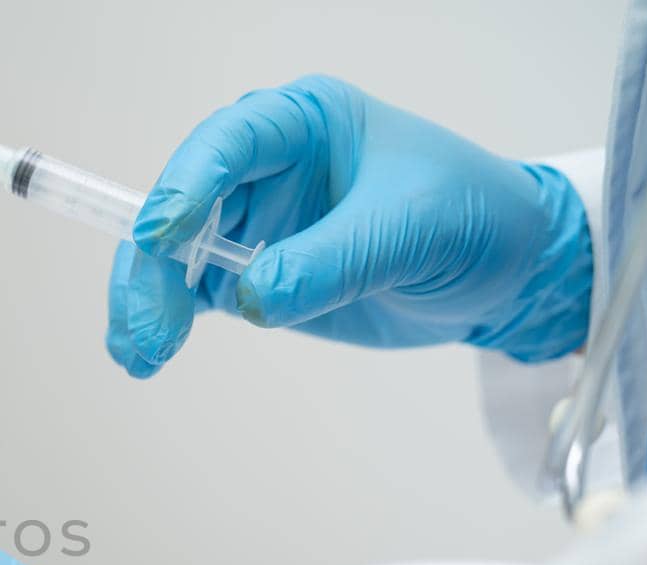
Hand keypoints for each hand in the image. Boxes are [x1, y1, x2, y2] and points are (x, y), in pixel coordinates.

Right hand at [108, 74, 591, 377]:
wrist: (504, 274)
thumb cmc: (474, 219)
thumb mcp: (412, 230)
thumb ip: (331, 261)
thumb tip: (252, 300)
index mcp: (303, 124)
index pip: (227, 144)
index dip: (186, 186)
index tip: (162, 238)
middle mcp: (263, 168)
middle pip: (180, 208)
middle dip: (154, 266)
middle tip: (149, 328)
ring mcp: (251, 224)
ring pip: (170, 257)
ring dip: (145, 302)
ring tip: (142, 355)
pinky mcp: (248, 275)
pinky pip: (188, 295)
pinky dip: (162, 324)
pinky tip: (144, 357)